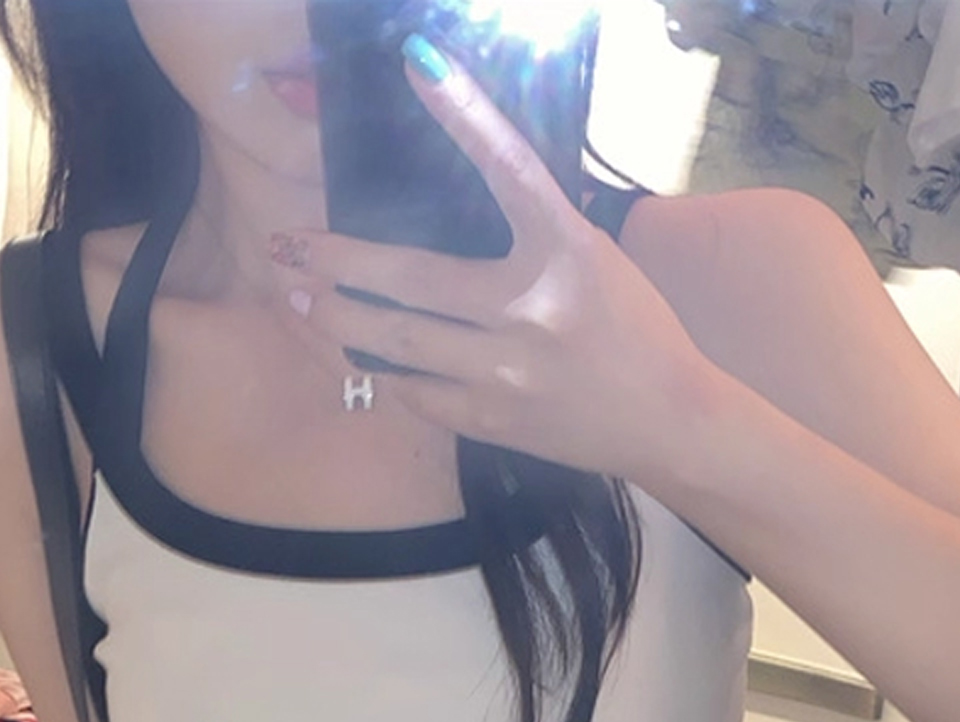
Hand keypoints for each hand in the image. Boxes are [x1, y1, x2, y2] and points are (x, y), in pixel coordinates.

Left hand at [268, 40, 713, 484]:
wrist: (670, 418)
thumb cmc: (634, 331)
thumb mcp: (593, 262)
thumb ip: (535, 233)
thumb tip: (469, 194)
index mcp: (564, 251)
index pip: (506, 167)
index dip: (462, 113)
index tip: (419, 63)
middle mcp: (529, 308)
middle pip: (407, 278)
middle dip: (336, 261)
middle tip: (288, 246)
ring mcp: (506, 370)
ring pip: (396, 341)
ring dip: (338, 318)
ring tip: (301, 299)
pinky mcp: (495, 419)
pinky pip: (417, 393)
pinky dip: (388, 372)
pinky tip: (364, 357)